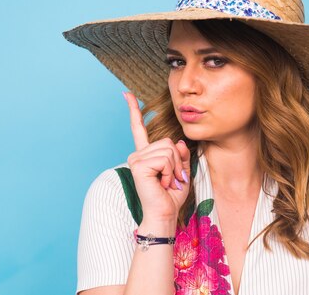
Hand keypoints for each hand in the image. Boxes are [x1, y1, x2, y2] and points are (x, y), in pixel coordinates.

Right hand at [123, 91, 190, 223]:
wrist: (165, 214)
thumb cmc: (171, 196)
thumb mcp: (182, 171)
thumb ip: (181, 154)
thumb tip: (179, 142)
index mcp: (146, 154)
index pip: (138, 128)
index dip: (133, 110)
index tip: (126, 94)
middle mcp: (138, 154)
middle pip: (169, 142)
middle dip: (177, 161)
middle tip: (171, 179)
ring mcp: (136, 159)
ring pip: (169, 149)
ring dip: (174, 168)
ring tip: (167, 182)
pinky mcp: (138, 165)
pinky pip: (165, 158)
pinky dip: (170, 172)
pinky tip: (162, 183)